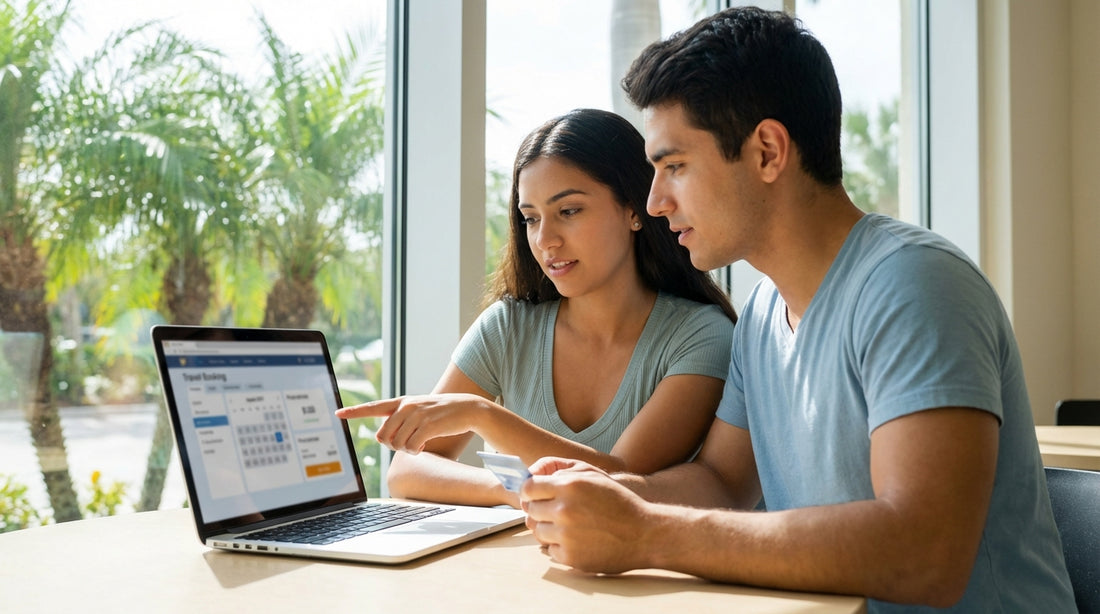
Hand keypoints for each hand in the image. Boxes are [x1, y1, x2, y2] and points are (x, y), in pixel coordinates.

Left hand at [335, 394, 485, 453]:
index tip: (337, 413)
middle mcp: (406, 406)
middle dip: (392, 445)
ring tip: (420, 443)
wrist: (468, 408)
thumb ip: (401, 420)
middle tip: (407, 444)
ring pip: (396, 444)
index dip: (354, 412)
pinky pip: (411, 447)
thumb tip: (384, 437)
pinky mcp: (428, 425)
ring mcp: (417, 414)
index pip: (373, 407)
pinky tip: (425, 446)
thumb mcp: (419, 412)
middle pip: (383, 436)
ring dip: (407, 450)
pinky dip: (416, 451)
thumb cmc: (442, 415)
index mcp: (401, 402)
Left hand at [520, 459, 649, 573]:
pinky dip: (560, 546)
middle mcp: (563, 510)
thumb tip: (532, 476)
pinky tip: (578, 540)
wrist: (644, 534)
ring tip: (570, 526)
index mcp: (568, 486)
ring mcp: (566, 536)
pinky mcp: (570, 557)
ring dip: (550, 529)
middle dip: (541, 509)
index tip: (536, 495)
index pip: (528, 488)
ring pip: (538, 531)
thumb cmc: (618, 501)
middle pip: (530, 510)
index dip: (530, 492)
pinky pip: (550, 550)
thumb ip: (562, 471)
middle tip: (559, 512)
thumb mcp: (594, 475)